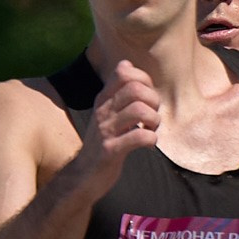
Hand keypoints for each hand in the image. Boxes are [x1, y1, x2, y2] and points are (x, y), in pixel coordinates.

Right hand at [81, 59, 161, 193]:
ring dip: (154, 120)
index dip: (145, 81)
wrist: (84, 176)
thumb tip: (126, 63)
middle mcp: (103, 110)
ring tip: (151, 130)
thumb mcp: (109, 113)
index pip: (124, 72)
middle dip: (153, 101)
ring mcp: (105, 130)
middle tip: (152, 117)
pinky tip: (148, 144)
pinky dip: (150, 139)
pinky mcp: (110, 150)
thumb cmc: (104, 143)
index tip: (147, 99)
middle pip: (135, 89)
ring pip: (139, 110)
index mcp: (104, 99)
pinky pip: (138, 137)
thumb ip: (119, 91)